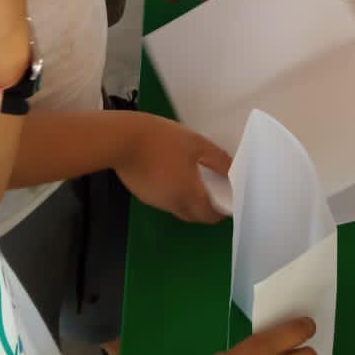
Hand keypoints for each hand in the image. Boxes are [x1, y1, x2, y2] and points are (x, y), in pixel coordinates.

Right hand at [115, 114, 232, 223]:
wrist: (121, 139)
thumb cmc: (162, 140)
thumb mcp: (196, 143)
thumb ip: (218, 159)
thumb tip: (232, 172)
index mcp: (188, 195)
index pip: (210, 216)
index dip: (222, 211)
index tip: (229, 199)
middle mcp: (171, 204)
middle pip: (194, 216)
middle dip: (207, 209)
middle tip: (215, 190)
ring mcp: (154, 201)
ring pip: (178, 209)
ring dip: (190, 201)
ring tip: (195, 178)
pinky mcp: (142, 194)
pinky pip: (164, 200)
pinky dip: (174, 193)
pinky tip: (172, 173)